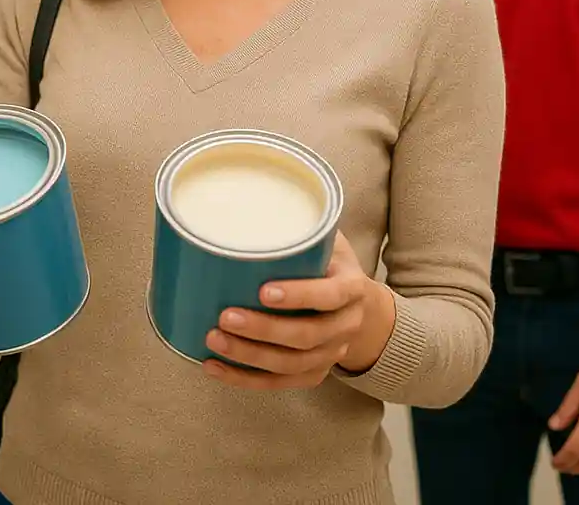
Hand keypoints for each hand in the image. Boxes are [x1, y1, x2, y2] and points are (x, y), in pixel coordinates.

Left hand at [203, 231, 394, 390]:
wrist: (364, 310)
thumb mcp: (328, 240)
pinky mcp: (313, 373)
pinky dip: (244, 379)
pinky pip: (279, 384)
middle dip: (263, 330)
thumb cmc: (331, 265)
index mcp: (351, 289)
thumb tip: (248, 195)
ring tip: (213, 339)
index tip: (263, 290)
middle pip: (306, 337)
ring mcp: (330, 354)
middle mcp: (345, 326)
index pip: (329, 297)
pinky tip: (213, 367)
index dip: (299, 296)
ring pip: (291, 365)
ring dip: (249, 356)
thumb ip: (301, 225)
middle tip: (225, 316)